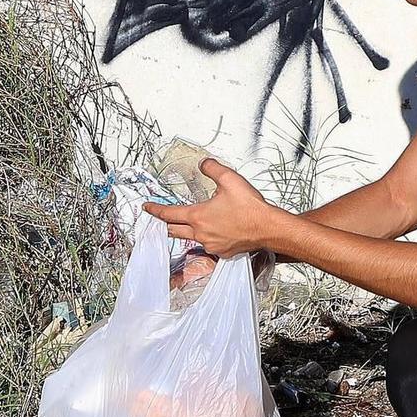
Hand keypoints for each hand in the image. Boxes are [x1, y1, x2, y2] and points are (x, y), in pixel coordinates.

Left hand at [142, 159, 283, 258]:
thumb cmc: (250, 207)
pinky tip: (215, 231)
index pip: (169, 214)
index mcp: (198, 216)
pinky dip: (207, 237)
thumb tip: (203, 164)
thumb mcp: (229, 179)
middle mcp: (201, 233)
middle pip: (174, 231)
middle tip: (162, 219)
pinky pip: (209, 245)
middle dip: (166, 224)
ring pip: (191, 239)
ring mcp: (211, 245)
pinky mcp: (223, 252)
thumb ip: (212, 168)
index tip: (147, 208)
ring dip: (187, 231)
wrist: (268, 227)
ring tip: (192, 223)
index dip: (156, 210)